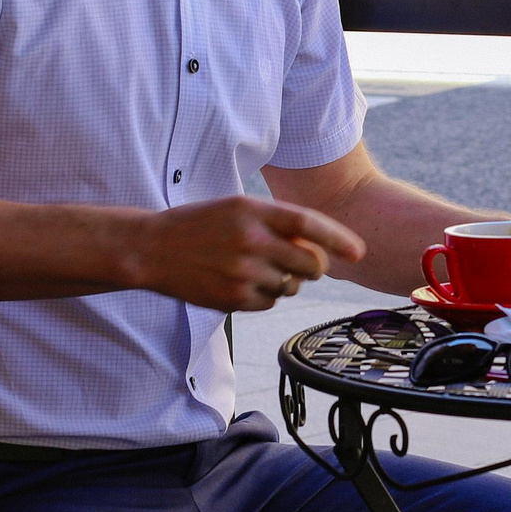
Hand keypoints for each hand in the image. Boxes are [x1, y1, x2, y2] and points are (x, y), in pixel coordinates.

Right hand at [127, 194, 365, 311]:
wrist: (151, 249)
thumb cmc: (199, 225)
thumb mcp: (236, 209)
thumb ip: (276, 224)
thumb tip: (317, 250)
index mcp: (253, 211)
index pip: (309, 224)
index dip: (339, 238)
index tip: (359, 253)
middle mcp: (251, 241)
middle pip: (311, 264)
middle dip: (314, 267)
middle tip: (302, 264)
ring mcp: (242, 273)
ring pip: (291, 286)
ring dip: (285, 281)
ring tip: (257, 269)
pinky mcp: (233, 299)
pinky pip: (270, 302)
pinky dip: (265, 296)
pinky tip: (242, 282)